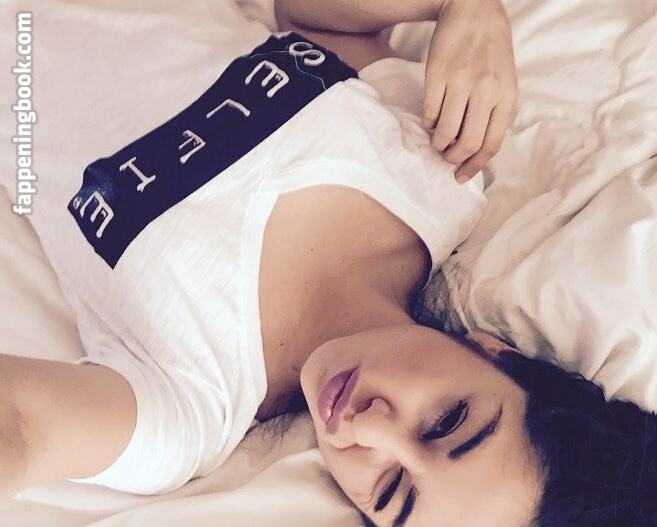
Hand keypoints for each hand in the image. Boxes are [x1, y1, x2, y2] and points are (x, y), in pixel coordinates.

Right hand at [422, 0, 517, 181]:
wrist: (473, 9)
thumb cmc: (491, 50)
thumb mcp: (505, 80)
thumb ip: (495, 112)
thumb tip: (476, 149)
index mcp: (506, 95)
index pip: (491, 144)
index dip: (475, 167)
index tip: (461, 176)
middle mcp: (486, 90)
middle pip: (468, 143)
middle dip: (454, 158)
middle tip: (446, 158)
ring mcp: (461, 82)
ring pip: (446, 131)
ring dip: (438, 144)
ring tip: (437, 141)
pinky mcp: (438, 74)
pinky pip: (429, 112)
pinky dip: (428, 124)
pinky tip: (430, 121)